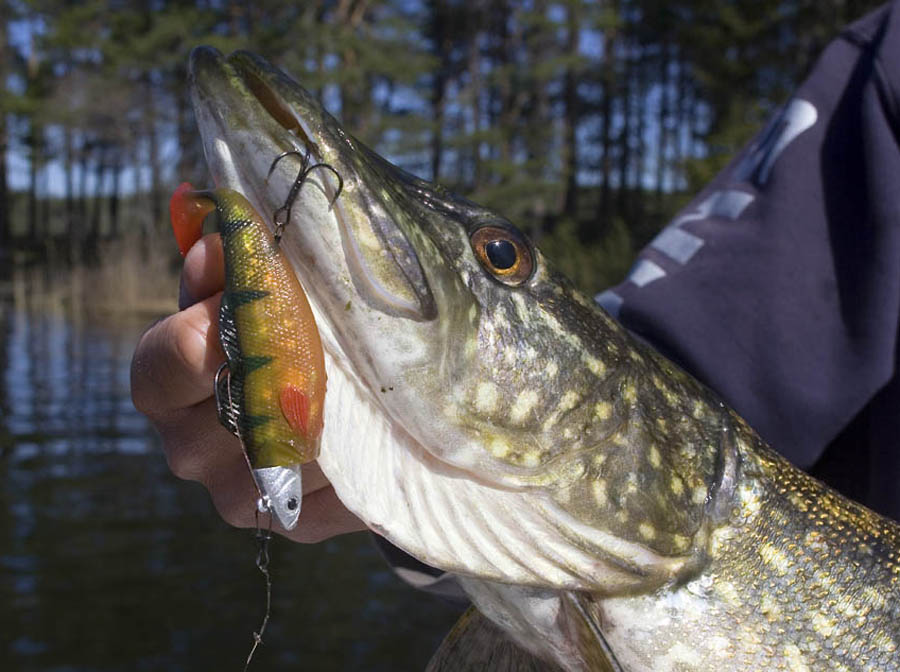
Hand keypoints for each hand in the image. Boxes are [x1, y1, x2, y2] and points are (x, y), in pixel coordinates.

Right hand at [131, 233, 365, 541]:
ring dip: (331, 417)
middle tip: (331, 349)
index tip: (264, 308)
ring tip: (364, 385)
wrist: (344, 399)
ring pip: (287, 457)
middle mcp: (188, 449)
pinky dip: (359, 460)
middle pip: (228, 416)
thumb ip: (238, 271)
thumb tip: (219, 248)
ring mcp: (238, 496)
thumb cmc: (290, 330)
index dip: (213, 331)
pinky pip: (329, 494)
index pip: (164, 363)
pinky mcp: (294, 522)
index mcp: (166, 384)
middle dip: (286, 376)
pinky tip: (374, 432)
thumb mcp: (260, 291)